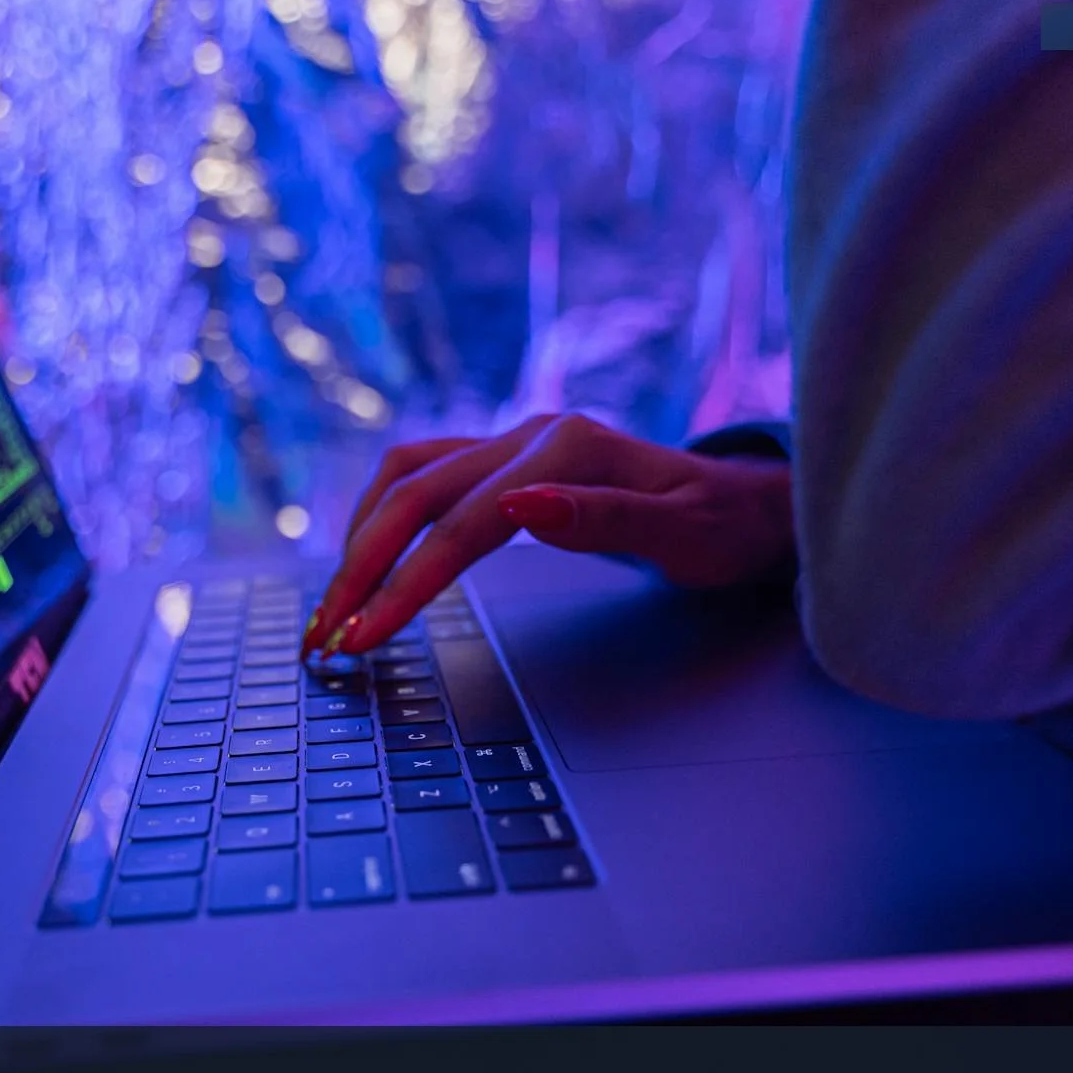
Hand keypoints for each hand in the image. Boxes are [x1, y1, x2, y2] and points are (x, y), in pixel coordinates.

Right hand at [303, 413, 794, 654]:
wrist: (750, 502)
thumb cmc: (724, 529)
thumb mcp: (684, 536)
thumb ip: (602, 520)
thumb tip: (520, 506)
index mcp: (567, 449)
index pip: (462, 524)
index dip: (405, 583)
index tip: (364, 638)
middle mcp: (529, 435)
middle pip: (413, 495)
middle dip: (360, 568)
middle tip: (323, 637)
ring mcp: (513, 442)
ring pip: (405, 476)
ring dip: (359, 539)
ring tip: (330, 605)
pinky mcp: (504, 458)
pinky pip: (421, 474)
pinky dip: (381, 515)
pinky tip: (363, 556)